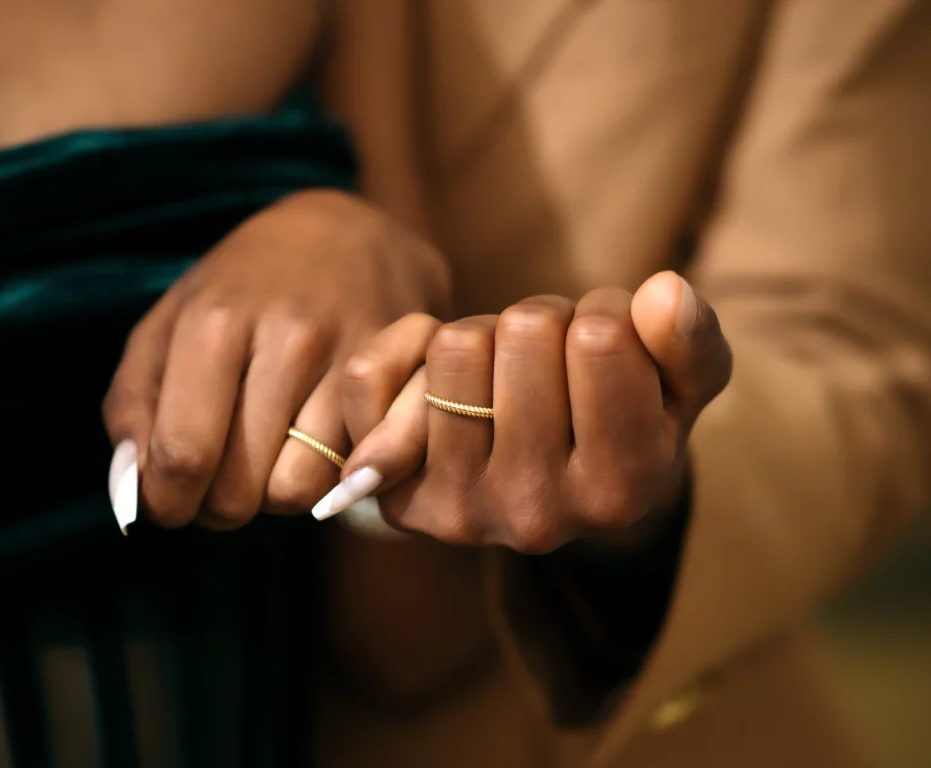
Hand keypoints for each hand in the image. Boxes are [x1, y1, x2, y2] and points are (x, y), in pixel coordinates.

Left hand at [102, 189, 450, 530]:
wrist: (352, 234)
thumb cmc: (244, 286)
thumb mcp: (170, 321)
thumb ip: (132, 405)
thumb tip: (131, 493)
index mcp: (216, 320)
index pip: (182, 454)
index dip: (165, 501)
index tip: (167, 500)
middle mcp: (289, 339)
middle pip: (238, 490)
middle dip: (215, 505)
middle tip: (217, 477)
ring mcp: (352, 360)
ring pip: (297, 492)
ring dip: (271, 494)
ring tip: (267, 456)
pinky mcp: (400, 381)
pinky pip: (349, 475)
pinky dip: (324, 477)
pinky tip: (314, 445)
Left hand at [315, 272, 731, 552]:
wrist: (553, 491)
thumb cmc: (623, 421)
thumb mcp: (680, 388)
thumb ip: (690, 344)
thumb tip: (665, 292)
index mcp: (618, 490)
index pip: (599, 339)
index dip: (606, 313)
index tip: (606, 346)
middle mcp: (538, 515)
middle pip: (523, 332)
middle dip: (543, 323)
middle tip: (549, 362)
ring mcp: (460, 510)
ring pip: (455, 345)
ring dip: (482, 336)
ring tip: (503, 375)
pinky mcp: (398, 495)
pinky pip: (372, 377)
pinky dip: (406, 349)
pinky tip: (441, 382)